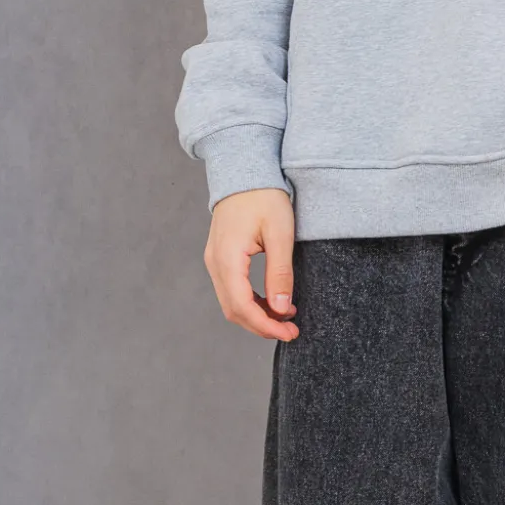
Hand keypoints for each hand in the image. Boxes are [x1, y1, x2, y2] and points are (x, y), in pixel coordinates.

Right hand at [203, 187, 298, 340]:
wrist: (245, 171)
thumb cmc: (264, 197)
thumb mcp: (280, 234)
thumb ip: (280, 273)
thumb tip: (281, 309)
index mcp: (228, 258)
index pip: (242, 306)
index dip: (265, 325)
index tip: (289, 333)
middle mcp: (215, 262)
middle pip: (233, 310)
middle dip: (261, 326)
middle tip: (290, 331)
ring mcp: (214, 260)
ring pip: (231, 302)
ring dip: (256, 315)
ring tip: (285, 318)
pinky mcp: (220, 258)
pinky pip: (231, 290)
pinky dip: (250, 302)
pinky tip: (272, 302)